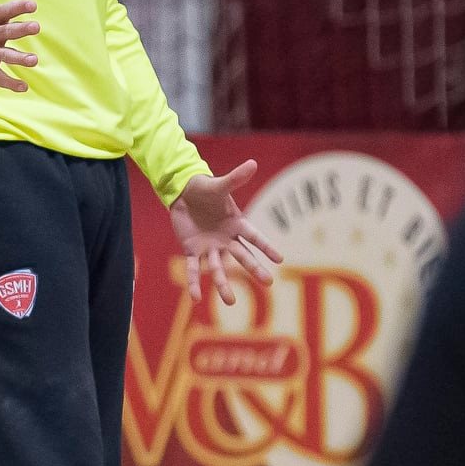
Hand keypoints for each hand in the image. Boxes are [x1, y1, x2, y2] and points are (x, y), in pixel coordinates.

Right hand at [0, 0, 39, 92]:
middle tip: (35, 27)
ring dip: (19, 59)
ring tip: (33, 60)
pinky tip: (24, 87)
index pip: (6, 10)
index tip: (32, 4)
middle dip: (20, 31)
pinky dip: (10, 84)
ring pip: (4, 56)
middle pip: (7, 33)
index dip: (19, 7)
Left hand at [170, 163, 282, 304]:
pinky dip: (194, 283)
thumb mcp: (220, 185)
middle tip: (268, 283)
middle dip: (254, 268)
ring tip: (230, 303)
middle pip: (242, 256)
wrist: (184, 194)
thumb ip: (235, 178)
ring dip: (223, 284)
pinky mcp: (193, 250)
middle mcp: (226, 239)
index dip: (266, 247)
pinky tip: (195, 298)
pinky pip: (193, 269)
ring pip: (219, 268)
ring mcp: (210, 247)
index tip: (280, 259)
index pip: (254, 237)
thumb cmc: (206, 189)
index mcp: (236, 224)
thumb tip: (253, 163)